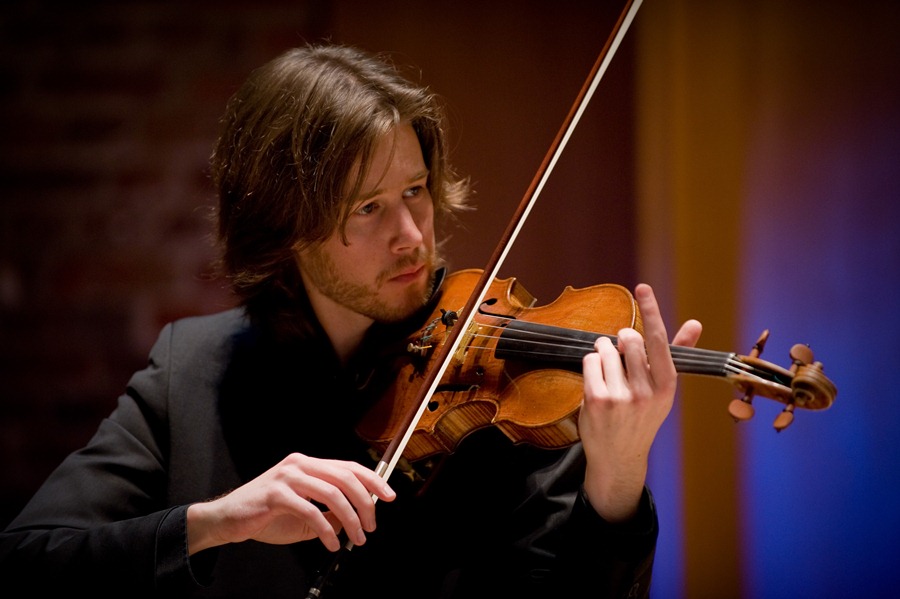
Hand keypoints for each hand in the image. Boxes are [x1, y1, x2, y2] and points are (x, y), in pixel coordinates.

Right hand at [186, 453, 395, 553]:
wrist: (228, 519)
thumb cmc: (266, 515)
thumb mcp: (305, 511)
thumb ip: (329, 510)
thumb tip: (355, 517)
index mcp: (309, 464)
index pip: (349, 467)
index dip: (373, 480)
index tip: (389, 496)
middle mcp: (300, 464)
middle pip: (345, 478)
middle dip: (365, 503)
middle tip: (371, 525)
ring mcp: (287, 477)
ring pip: (332, 493)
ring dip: (350, 518)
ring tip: (356, 538)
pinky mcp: (276, 494)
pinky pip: (311, 510)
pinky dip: (326, 530)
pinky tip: (331, 543)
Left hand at [578, 283, 701, 521]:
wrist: (619, 457)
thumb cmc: (642, 416)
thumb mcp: (663, 389)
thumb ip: (676, 354)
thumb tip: (695, 323)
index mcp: (667, 385)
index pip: (659, 340)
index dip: (651, 311)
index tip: (642, 288)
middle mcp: (646, 391)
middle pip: (628, 339)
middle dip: (620, 339)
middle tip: (619, 352)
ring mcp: (620, 396)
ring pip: (604, 348)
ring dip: (603, 352)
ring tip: (609, 372)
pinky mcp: (597, 399)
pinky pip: (590, 361)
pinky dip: (591, 365)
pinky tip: (597, 382)